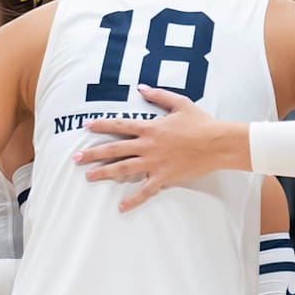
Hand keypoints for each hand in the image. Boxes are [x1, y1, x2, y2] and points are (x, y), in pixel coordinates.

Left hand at [73, 85, 244, 211]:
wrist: (218, 143)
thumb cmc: (201, 122)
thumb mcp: (180, 103)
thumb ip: (159, 95)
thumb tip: (141, 88)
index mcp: (150, 127)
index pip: (120, 126)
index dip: (101, 125)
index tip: (86, 126)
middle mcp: (148, 145)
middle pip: (115, 149)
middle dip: (93, 153)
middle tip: (76, 158)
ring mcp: (154, 163)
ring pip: (124, 169)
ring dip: (104, 173)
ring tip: (88, 177)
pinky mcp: (164, 177)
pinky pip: (145, 190)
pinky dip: (133, 199)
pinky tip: (120, 207)